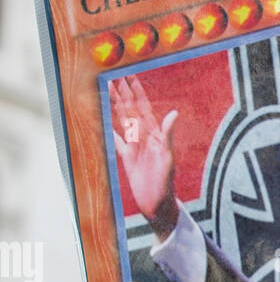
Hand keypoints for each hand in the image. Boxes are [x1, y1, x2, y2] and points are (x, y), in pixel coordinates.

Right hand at [109, 75, 178, 239]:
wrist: (158, 206)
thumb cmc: (165, 185)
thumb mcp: (167, 159)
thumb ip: (168, 135)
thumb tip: (174, 113)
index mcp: (154, 135)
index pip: (143, 108)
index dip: (136, 91)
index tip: (129, 75)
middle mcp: (144, 138)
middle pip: (130, 110)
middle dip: (122, 92)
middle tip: (113, 75)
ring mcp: (135, 146)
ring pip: (122, 120)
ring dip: (115, 105)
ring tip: (107, 91)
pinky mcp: (128, 158)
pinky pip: (117, 140)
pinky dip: (109, 129)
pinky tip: (104, 120)